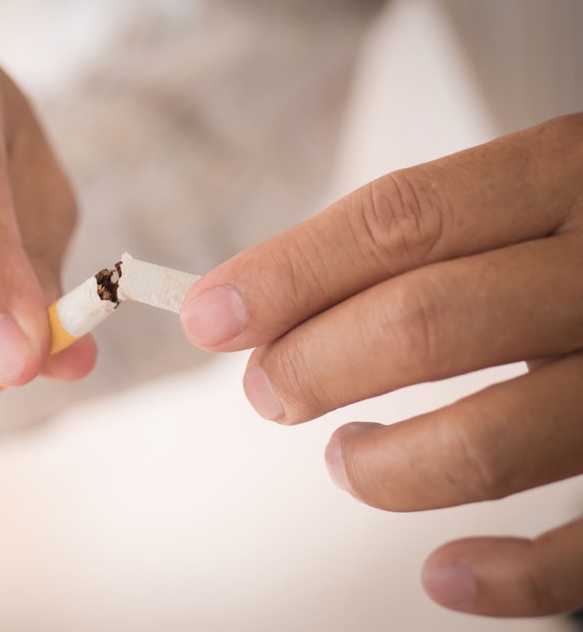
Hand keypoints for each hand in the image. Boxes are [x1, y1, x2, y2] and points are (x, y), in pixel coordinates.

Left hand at [181, 114, 582, 616]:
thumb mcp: (525, 199)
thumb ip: (412, 241)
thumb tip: (249, 308)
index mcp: (564, 177)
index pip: (400, 219)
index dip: (288, 273)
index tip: (208, 316)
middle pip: (426, 321)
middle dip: (315, 365)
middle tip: (265, 391)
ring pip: (489, 439)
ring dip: (385, 468)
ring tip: (345, 460)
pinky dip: (507, 577)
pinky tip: (442, 575)